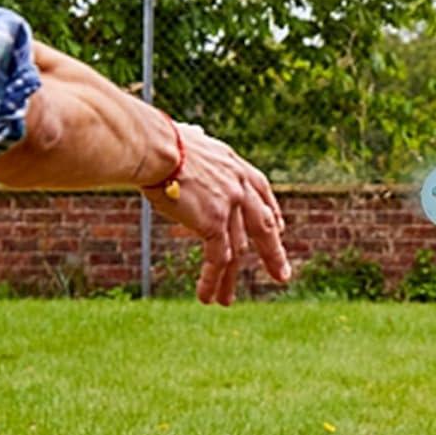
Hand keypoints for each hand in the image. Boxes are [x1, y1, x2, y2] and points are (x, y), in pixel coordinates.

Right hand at [144, 124, 290, 305]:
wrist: (154, 147)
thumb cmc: (158, 140)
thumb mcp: (189, 138)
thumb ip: (198, 143)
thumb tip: (194, 132)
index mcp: (234, 165)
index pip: (262, 191)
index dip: (272, 212)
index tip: (280, 229)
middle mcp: (238, 186)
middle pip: (263, 226)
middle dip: (273, 254)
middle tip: (281, 275)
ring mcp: (230, 205)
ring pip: (237, 250)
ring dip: (228, 279)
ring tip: (224, 301)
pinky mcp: (214, 222)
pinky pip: (217, 259)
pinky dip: (211, 280)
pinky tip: (206, 297)